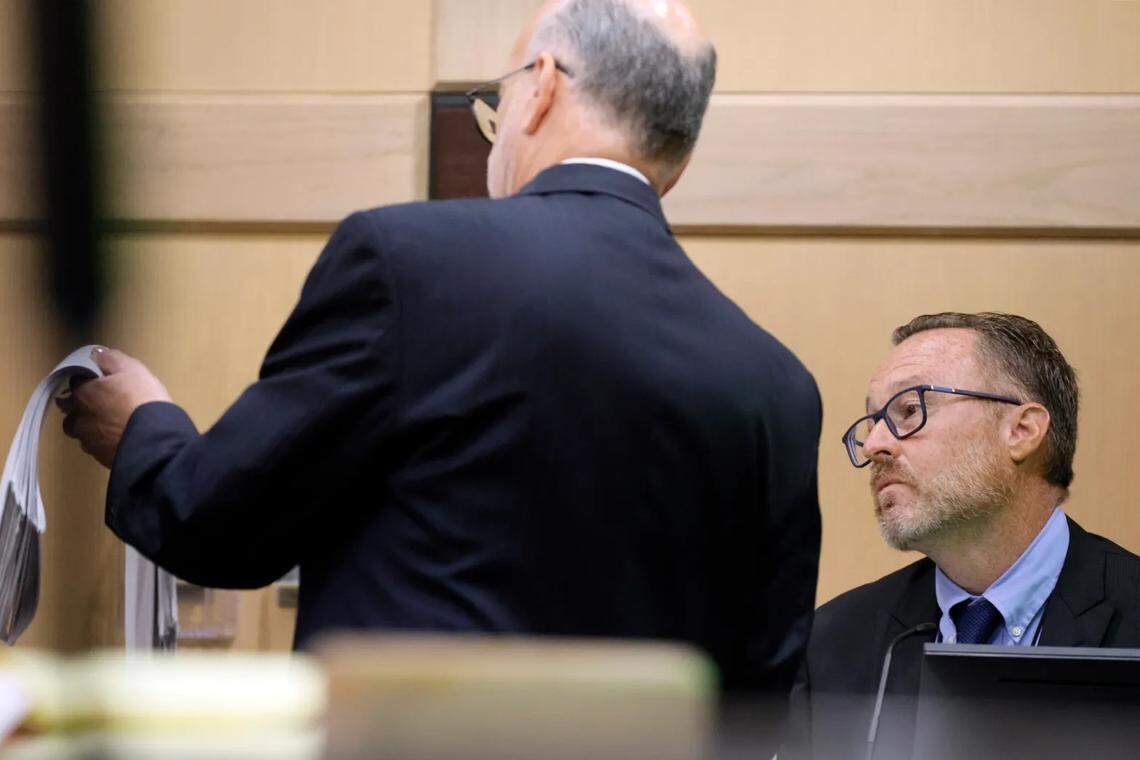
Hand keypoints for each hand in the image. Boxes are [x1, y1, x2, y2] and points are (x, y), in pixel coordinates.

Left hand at [63, 347, 172, 467]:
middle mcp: (78, 418)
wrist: (155, 440)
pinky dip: (105, 442)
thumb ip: (111, 359)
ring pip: (84, 431)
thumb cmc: (142, 399)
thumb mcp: (132, 369)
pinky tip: (121, 439)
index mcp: (83, 393)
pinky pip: (97, 447)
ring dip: (93, 427)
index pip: (77, 382)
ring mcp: (88, 441)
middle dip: (85, 407)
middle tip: (107, 405)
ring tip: (113, 425)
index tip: (104, 382)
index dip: (90, 381)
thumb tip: (96, 354)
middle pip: (74, 410)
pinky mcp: (100, 458)